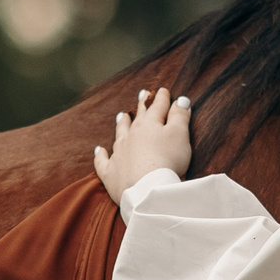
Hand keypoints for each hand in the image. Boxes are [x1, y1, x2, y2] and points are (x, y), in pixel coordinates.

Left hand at [93, 87, 191, 202]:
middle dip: (142, 105)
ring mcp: (119, 153)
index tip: (163, 91)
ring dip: (122, 123)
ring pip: (120, 133)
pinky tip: (98, 150)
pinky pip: (102, 161)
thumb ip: (180, 116)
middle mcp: (132, 135)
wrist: (147, 189)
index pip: (157, 107)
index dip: (162, 98)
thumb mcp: (180, 135)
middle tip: (143, 93)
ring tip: (122, 115)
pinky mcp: (111, 172)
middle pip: (138, 117)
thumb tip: (181, 100)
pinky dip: (100, 155)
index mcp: (150, 125)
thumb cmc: (168, 160)